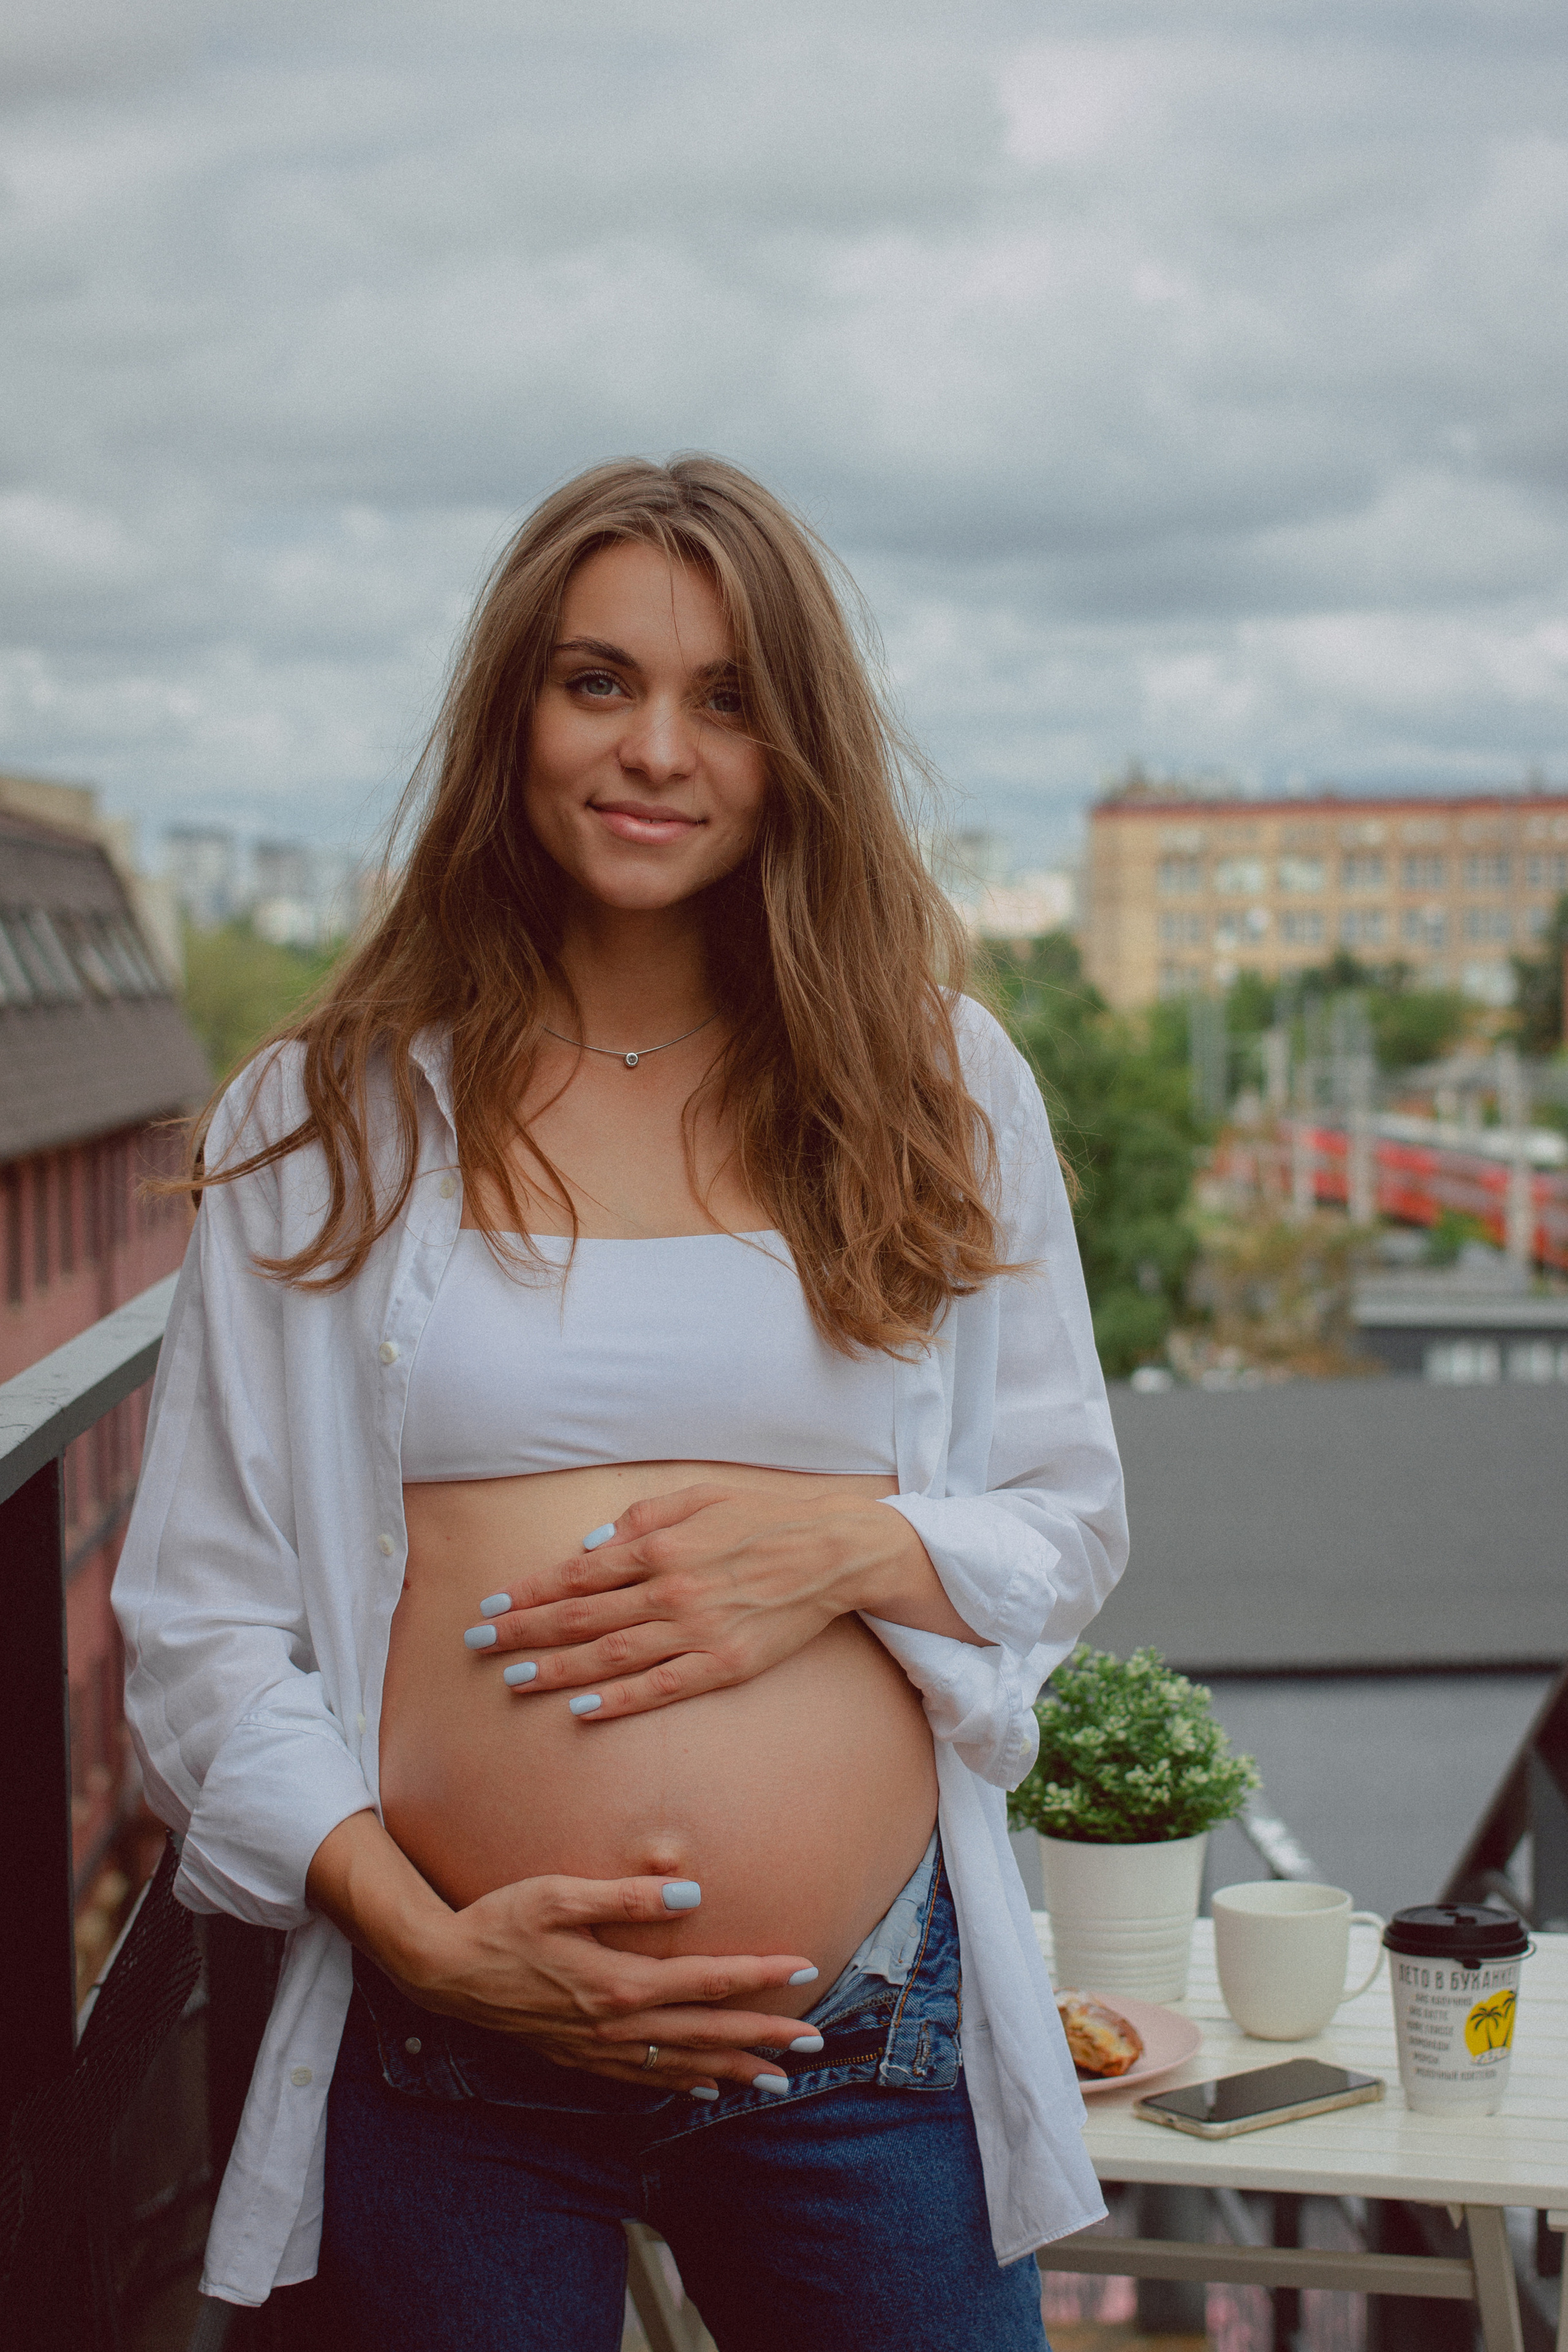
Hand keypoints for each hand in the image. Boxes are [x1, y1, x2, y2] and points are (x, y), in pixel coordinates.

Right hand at [396, 1871, 821, 2095]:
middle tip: (816, 2042)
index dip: (758, 1976)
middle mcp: (615, 2024)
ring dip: (734, 2070)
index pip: (707, 1981)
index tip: (805, 1970)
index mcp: (618, 1982)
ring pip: (681, 2065)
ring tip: (779, 2079)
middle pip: (707, 2033)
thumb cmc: (501, 1921)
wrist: (444, 1971)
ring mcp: (596, 2048)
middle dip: (766, 2038)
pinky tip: (703, 2088)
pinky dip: (680, 2085)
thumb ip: (627, 1898)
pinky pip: (642, 2081)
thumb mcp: (560, 1894)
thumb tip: (692, 1892)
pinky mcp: (578, 2058)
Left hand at [471, 1484, 860, 1720]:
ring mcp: (697, 1632)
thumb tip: (590, 1545)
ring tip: (513, 1679)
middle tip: (478, 1644)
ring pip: (610, 1657)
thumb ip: (642, 1518)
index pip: (579, 1575)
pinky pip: (661, 1688)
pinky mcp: (724, 1665)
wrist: (833, 1552)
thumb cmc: (764, 1517)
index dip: (531, 1591)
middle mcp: (671, 1590)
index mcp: (661, 1546)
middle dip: (524, 1630)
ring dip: (556, 1668)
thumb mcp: (700, 1496)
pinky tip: (581, 1709)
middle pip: (581, 1617)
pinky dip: (618, 1700)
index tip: (493, 1603)